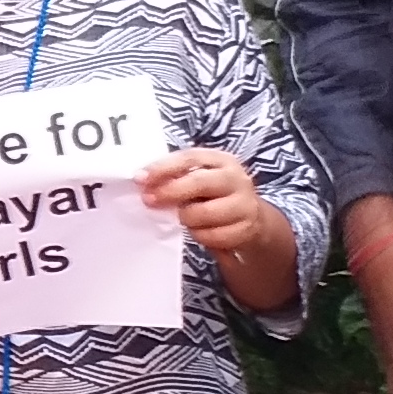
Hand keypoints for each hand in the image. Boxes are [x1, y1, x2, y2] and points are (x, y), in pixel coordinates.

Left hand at [138, 145, 275, 261]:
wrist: (252, 220)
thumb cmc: (215, 196)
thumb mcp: (199, 180)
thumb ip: (176, 178)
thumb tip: (143, 183)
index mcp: (221, 160)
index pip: (189, 158)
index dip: (162, 167)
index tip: (139, 178)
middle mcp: (235, 178)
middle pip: (199, 182)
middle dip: (170, 192)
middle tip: (149, 200)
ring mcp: (244, 203)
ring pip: (203, 213)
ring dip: (186, 218)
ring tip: (183, 217)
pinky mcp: (246, 229)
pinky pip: (212, 236)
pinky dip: (200, 235)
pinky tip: (200, 231)